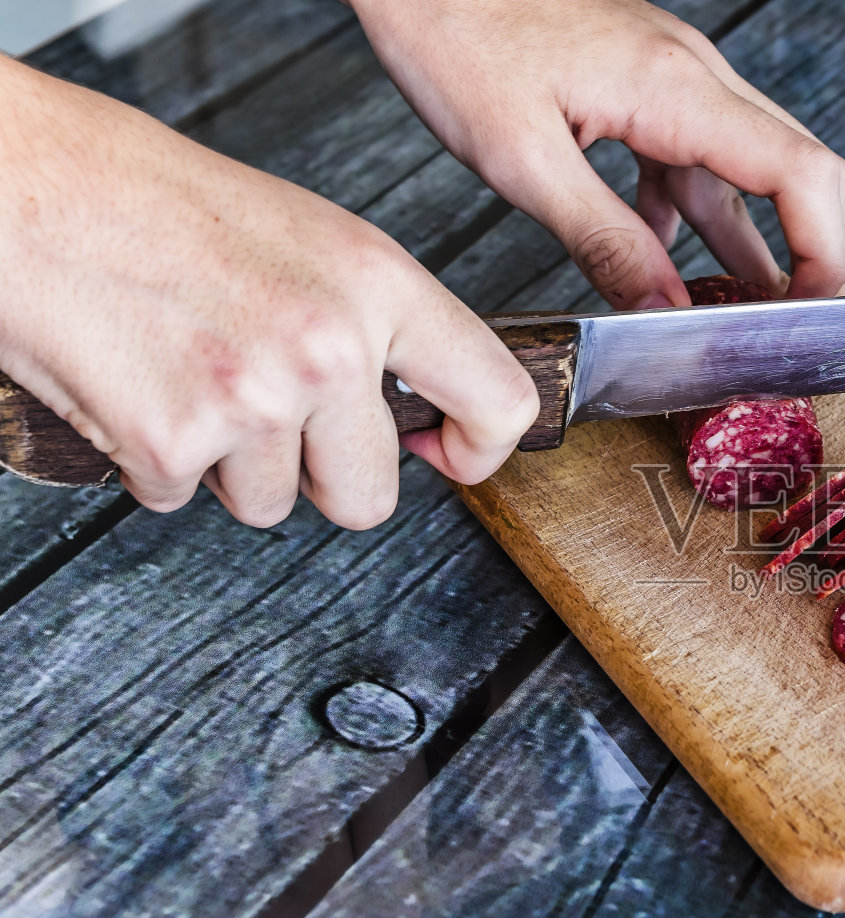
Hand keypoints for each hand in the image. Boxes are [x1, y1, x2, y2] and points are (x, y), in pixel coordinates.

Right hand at [0, 57, 538, 527]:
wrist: (28, 183)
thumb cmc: (154, 199)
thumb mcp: (311, 240)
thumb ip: (380, 324)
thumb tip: (424, 405)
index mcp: (378, 285)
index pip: (496, 397)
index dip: (478, 448)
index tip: (449, 453)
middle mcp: (329, 346)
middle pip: (369, 495)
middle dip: (321, 475)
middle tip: (273, 414)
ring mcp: (253, 400)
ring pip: (270, 505)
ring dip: (229, 464)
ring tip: (190, 374)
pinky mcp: (171, 441)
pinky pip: (182, 498)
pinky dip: (155, 460)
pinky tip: (139, 386)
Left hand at [349, 0, 844, 305]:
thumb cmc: (453, 37)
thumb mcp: (521, 161)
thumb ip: (604, 241)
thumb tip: (666, 312)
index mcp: (675, 89)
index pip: (800, 173)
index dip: (822, 251)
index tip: (810, 312)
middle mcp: (691, 76)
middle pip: (798, 168)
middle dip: (805, 250)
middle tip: (784, 323)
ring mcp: (671, 77)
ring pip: (749, 169)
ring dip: (750, 241)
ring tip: (738, 314)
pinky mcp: (642, 84)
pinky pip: (695, 158)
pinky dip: (694, 215)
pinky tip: (664, 260)